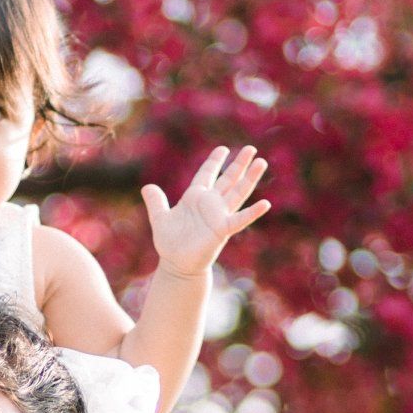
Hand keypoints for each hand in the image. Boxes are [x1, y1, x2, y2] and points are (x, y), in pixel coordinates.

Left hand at [141, 148, 269, 279]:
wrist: (176, 264)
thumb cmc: (170, 242)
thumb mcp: (160, 218)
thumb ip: (156, 202)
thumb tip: (147, 187)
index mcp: (195, 197)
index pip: (207, 174)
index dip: (214, 161)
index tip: (223, 148)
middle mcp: (210, 203)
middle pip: (228, 179)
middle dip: (239, 164)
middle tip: (251, 148)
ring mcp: (219, 215)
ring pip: (238, 192)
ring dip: (249, 178)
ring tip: (261, 162)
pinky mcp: (222, 229)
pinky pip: (240, 219)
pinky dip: (252, 212)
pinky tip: (265, 204)